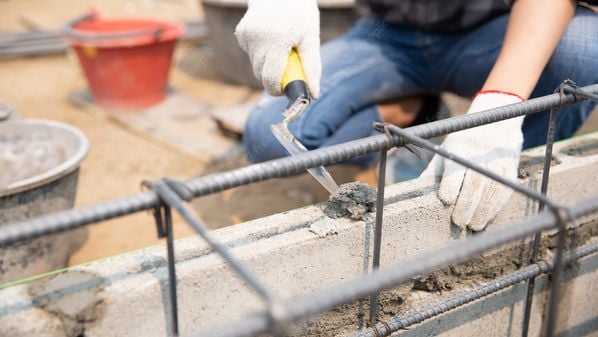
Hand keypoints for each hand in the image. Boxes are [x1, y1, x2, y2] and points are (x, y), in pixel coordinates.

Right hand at [235, 0, 320, 97]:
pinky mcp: (241, 33)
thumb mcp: (310, 38)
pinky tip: (270, 38)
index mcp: (276, 40)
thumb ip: (311, 67)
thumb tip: (313, 95)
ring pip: (255, 65)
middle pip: (261, 75)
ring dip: (268, 65)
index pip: (270, 79)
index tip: (286, 89)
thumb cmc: (300, 12)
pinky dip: (260, 53)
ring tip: (280, 48)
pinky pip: (251, 54)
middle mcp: (257, 38)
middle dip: (274, 78)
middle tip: (288, 68)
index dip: (277, 90)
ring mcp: (246, 35)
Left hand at [423, 92, 524, 230]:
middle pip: (474, 182)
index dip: (451, 185)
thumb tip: (416, 194)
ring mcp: (498, 159)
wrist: (495, 125)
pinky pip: (505, 189)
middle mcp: (479, 152)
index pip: (455, 168)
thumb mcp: (445, 151)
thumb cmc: (462, 145)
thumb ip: (434, 172)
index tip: (446, 201)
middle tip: (459, 222)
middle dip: (467, 204)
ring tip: (474, 225)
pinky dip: (497, 206)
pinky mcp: (511, 166)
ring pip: (492, 188)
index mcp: (458, 147)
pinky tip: (488, 217)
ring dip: (483, 210)